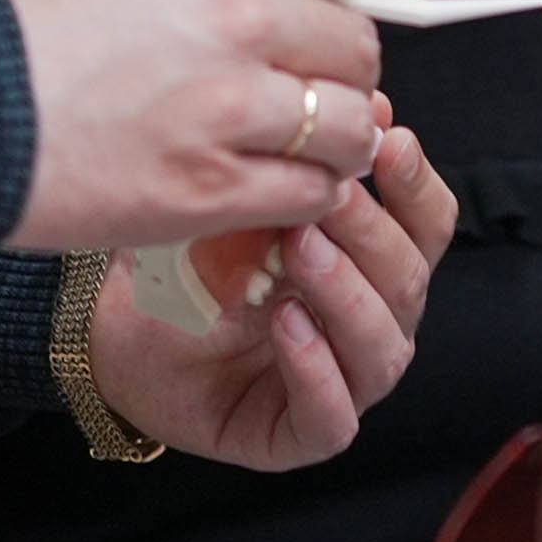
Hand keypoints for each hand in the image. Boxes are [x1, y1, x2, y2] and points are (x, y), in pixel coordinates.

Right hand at [0, 0, 386, 248]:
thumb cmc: (18, 32)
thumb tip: (300, 11)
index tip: (315, 5)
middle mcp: (239, 12)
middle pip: (360, 45)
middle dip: (335, 73)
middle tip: (294, 92)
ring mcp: (230, 106)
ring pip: (352, 129)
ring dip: (329, 145)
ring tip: (285, 147)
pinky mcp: (209, 188)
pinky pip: (312, 196)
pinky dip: (300, 199)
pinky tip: (258, 188)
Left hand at [92, 121, 457, 468]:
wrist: (115, 326)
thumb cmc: (188, 263)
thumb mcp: (245, 203)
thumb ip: (305, 167)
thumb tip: (373, 105)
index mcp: (372, 267)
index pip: (426, 227)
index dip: (417, 186)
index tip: (389, 141)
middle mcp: (368, 325)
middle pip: (408, 282)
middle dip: (371, 232)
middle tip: (327, 195)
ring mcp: (341, 383)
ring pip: (383, 349)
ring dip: (347, 295)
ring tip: (303, 254)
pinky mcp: (297, 435)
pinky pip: (332, 417)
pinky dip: (317, 371)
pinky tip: (289, 325)